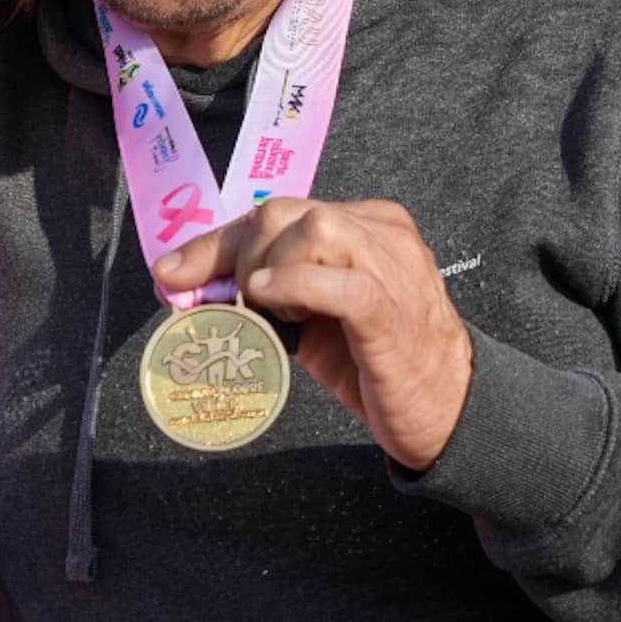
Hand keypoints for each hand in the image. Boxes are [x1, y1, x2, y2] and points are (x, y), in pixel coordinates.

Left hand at [153, 199, 473, 471]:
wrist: (448, 410)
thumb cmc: (375, 362)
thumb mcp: (310, 318)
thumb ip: (264, 294)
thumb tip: (192, 288)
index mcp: (364, 224)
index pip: (275, 212)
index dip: (215, 242)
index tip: (172, 274)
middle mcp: (381, 233)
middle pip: (285, 211)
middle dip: (235, 253)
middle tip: (231, 303)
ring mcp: (393, 267)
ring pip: (314, 229)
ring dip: (269, 268)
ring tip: (271, 312)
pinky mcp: (393, 310)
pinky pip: (341, 281)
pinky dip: (295, 285)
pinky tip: (270, 302)